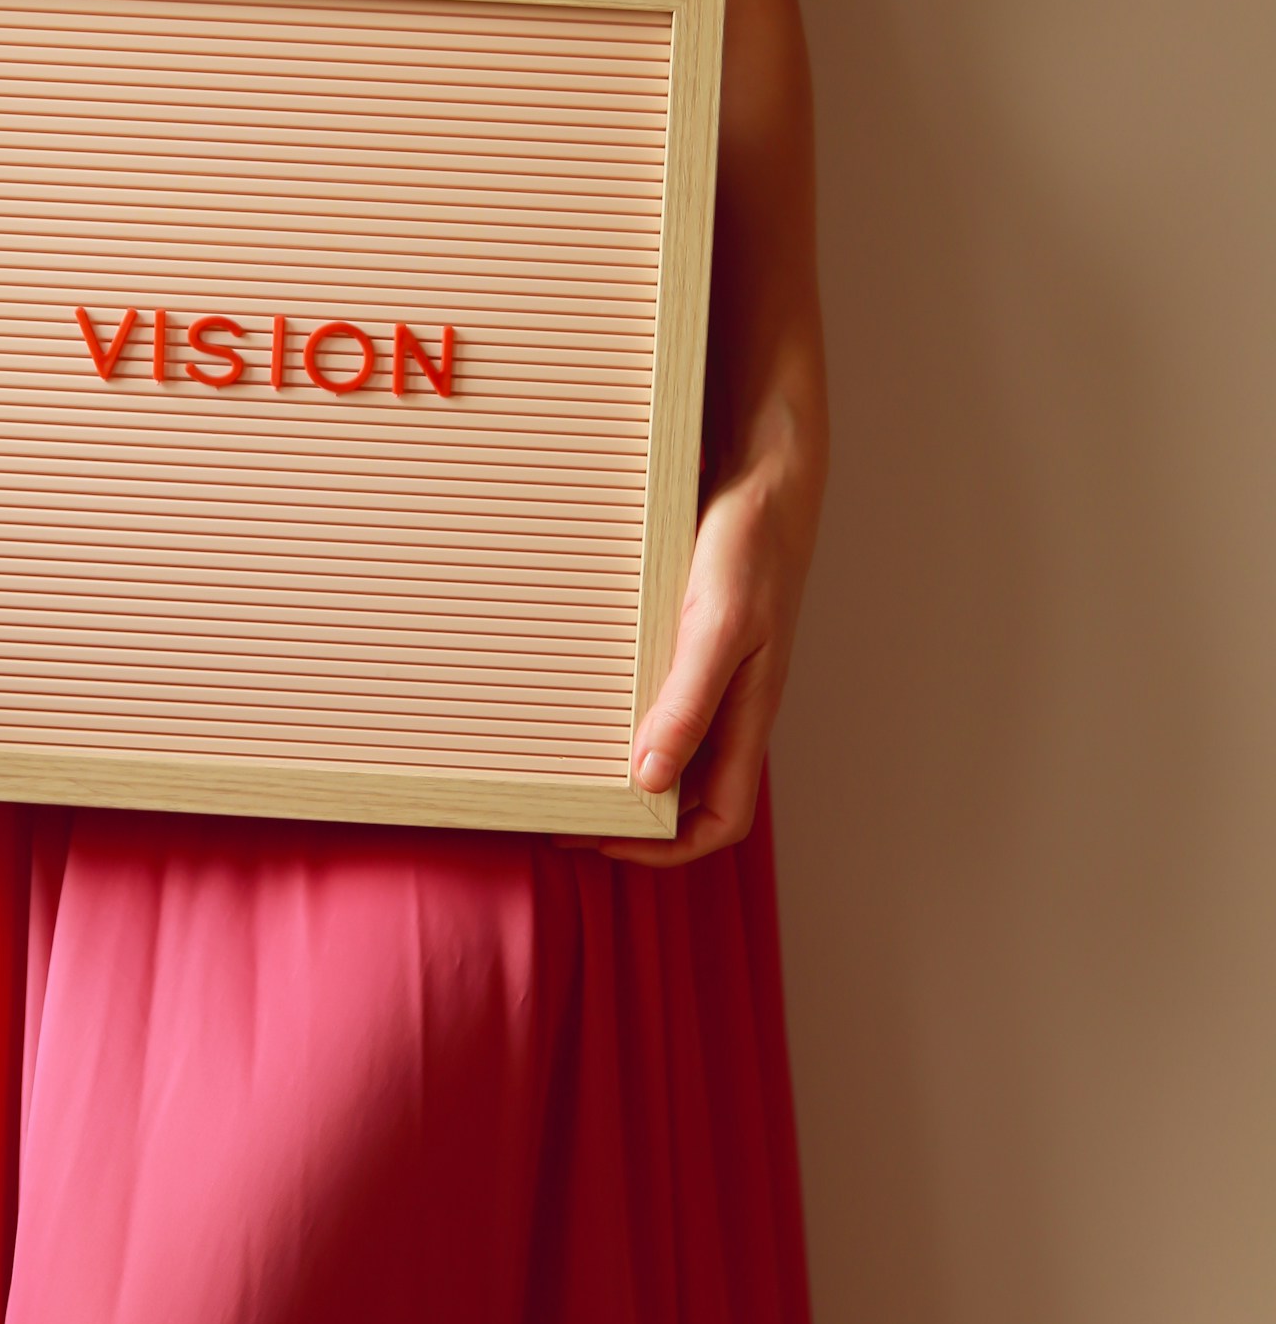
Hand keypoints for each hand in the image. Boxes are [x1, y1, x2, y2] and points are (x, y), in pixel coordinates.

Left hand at [571, 450, 817, 869]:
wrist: (762, 475)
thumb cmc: (751, 548)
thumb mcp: (717, 627)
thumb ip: (690, 702)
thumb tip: (650, 778)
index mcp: (749, 716)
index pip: (719, 821)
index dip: (666, 849)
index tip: (600, 841)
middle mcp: (732, 707)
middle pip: (688, 797)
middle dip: (630, 820)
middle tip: (560, 815)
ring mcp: (712, 676)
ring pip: (669, 751)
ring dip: (621, 774)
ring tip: (562, 773)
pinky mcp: (690, 642)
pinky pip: (655, 702)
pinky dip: (619, 720)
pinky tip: (579, 707)